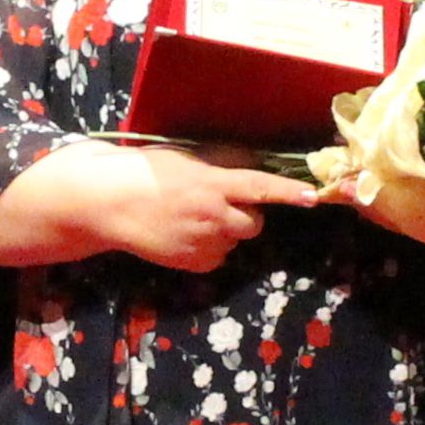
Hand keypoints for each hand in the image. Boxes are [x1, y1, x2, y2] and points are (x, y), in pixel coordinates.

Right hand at [99, 146, 320, 273]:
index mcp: (212, 185)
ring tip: (194, 219)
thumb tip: (255, 164)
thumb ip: (223, 163)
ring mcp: (204, 244)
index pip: (259, 188)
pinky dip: (209, 248)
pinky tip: (184, 234)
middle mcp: (213, 216)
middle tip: (220, 203)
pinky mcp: (195, 265)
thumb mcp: (187, 159)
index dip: (288, 192)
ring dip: (226, 231)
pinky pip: (217, 257)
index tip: (313, 196)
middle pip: (254, 223)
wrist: (110, 205)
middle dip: (247, 215)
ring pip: (235, 241)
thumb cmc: (147, 174)